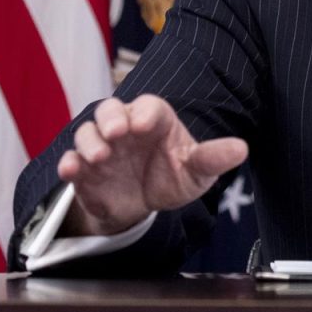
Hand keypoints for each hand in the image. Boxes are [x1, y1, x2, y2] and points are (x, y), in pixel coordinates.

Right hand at [57, 94, 248, 236]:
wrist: (143, 204)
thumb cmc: (172, 175)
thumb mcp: (196, 170)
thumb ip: (213, 158)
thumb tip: (242, 149)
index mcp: (154, 119)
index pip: (149, 106)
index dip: (146, 112)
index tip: (145, 124)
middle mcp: (124, 127)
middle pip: (111, 108)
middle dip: (111, 118)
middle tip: (117, 133)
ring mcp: (101, 147)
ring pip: (87, 131)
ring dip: (90, 141)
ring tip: (99, 156)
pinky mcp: (84, 170)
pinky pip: (70, 159)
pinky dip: (69, 163)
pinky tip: (71, 171)